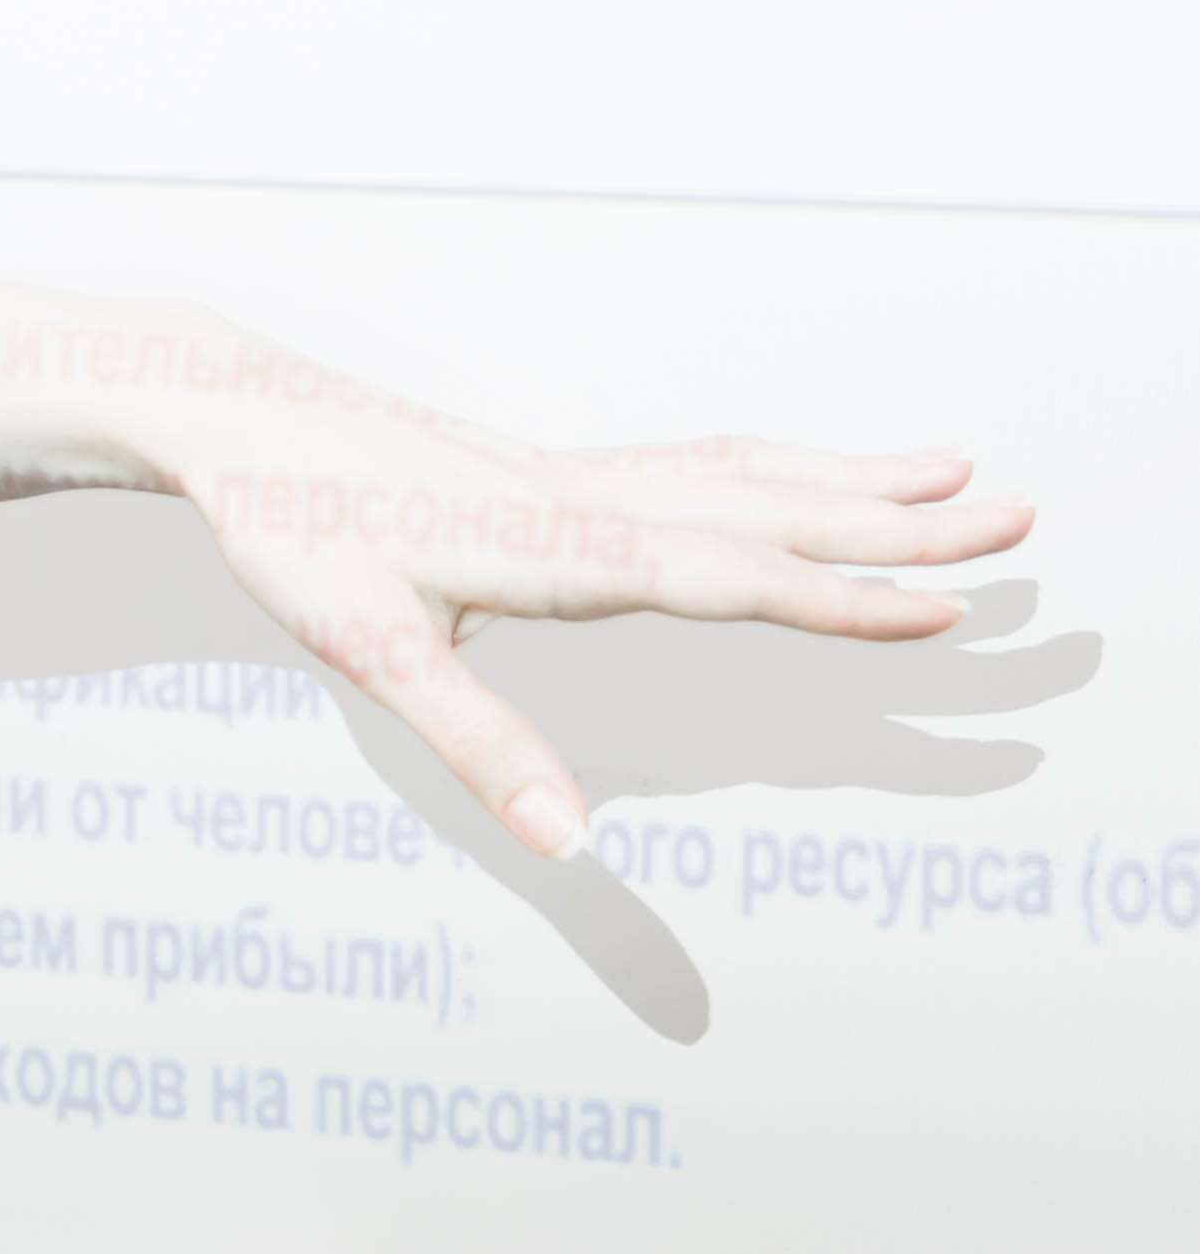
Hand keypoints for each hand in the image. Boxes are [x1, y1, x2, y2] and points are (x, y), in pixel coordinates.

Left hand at [135, 361, 1034, 857]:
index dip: (842, 596)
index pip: (734, 577)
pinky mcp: (542, 471)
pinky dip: (767, 465)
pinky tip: (790, 473)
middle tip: (1018, 513)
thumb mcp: (370, 649)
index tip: (951, 605)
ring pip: (740, 474)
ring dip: (848, 478)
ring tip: (946, 469)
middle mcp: (586, 502)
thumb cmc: (294, 529)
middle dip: (897, 521)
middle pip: (771, 511)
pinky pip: (689, 462)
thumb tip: (567, 837)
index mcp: (563, 548)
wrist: (234, 416)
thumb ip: (476, 743)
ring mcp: (570, 477)